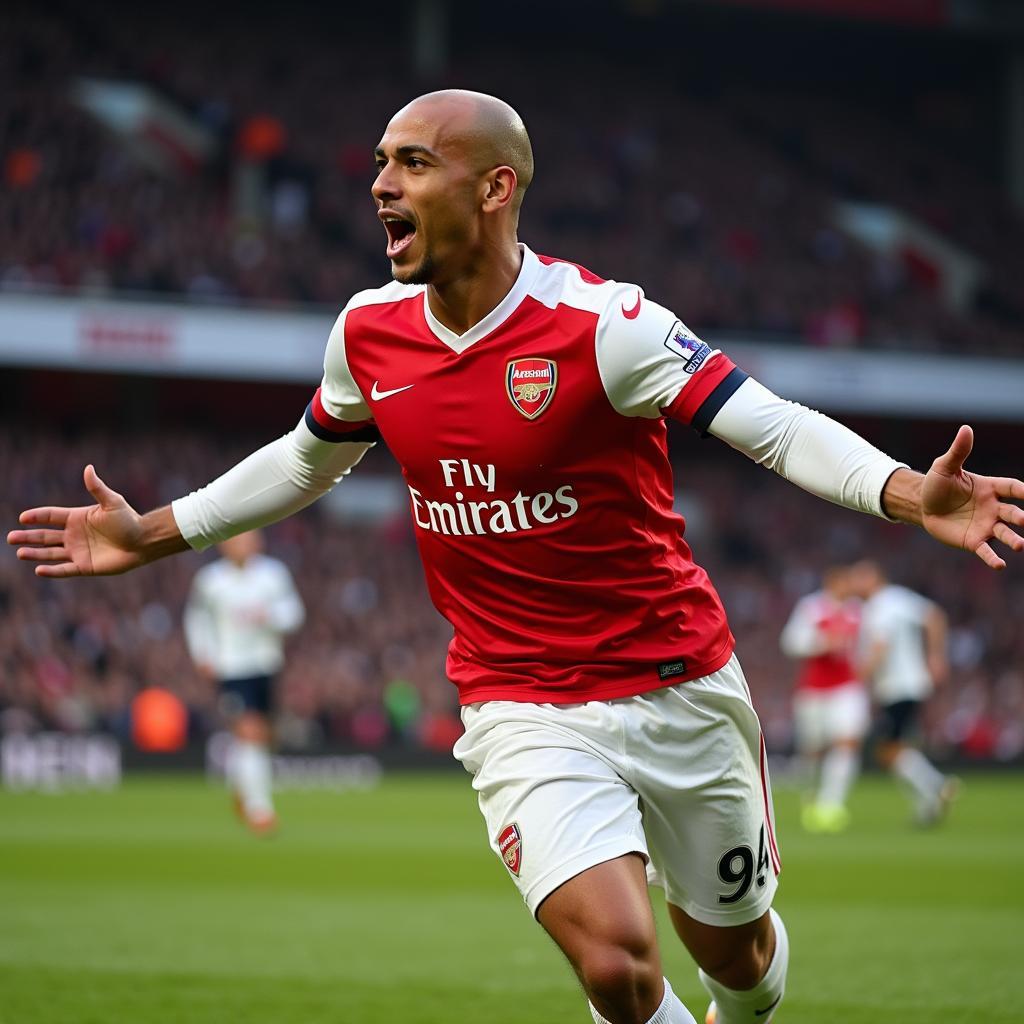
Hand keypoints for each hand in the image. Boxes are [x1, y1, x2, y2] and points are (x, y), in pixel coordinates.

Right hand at [8, 465, 148, 577]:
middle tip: (11, 538)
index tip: (22, 518)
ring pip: (50, 553)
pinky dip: (52, 571)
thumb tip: (88, 468)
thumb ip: (97, 488)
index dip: (36, 517)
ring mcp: (77, 551)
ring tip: (19, 553)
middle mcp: (73, 535)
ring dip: (35, 553)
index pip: (51, 516)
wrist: (143, 541)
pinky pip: (64, 569)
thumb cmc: (129, 520)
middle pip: (45, 536)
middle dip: (28, 537)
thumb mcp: (112, 502)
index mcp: (77, 518)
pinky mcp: (84, 566)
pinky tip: (39, 570)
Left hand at [921, 426, 1023, 569]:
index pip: (1012, 488)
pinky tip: (1000, 565)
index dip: (1023, 490)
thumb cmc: (937, 484)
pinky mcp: (974, 541)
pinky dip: (993, 558)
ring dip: (1014, 540)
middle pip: (1013, 513)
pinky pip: (986, 551)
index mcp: (990, 488)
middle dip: (1021, 518)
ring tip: (1021, 546)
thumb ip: (958, 451)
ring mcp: (985, 526)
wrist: (922, 505)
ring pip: (1005, 534)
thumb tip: (966, 428)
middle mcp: (993, 508)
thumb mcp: (944, 467)